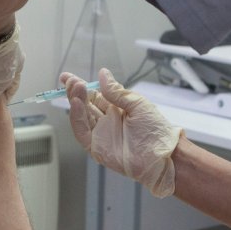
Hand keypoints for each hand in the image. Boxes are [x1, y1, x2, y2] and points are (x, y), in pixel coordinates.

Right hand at [61, 68, 181, 196]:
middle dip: (75, 91)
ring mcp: (100, 134)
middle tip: (70, 81)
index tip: (68, 76)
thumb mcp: (137, 104)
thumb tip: (103, 74)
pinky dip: (77, 118)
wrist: (162, 155)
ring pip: (81, 116)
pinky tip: (76, 104)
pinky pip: (82, 131)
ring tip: (75, 88)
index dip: (80, 86)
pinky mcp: (96, 147)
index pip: (93, 95)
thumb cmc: (155, 131)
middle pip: (84, 104)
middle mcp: (106, 121)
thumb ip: (117, 92)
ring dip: (76, 101)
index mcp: (116, 109)